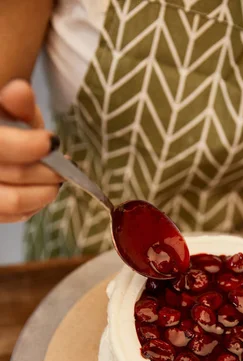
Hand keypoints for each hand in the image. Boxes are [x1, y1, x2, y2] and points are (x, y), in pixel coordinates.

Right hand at [0, 79, 62, 222]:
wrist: (4, 148)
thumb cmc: (7, 129)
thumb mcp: (12, 111)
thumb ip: (18, 104)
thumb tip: (21, 91)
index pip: (0, 146)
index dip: (27, 146)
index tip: (51, 141)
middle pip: (14, 175)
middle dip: (47, 171)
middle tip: (64, 166)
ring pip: (14, 202)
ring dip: (45, 191)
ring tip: (57, 181)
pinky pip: (15, 216)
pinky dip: (35, 204)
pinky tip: (42, 190)